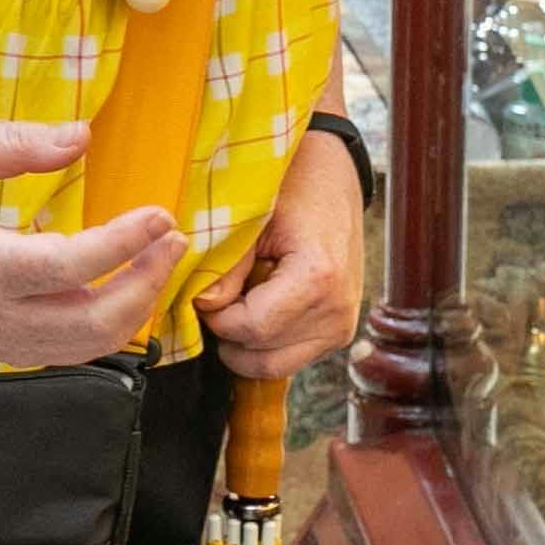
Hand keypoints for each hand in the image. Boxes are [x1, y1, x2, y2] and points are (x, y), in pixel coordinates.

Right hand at [0, 120, 185, 370]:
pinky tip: (131, 284)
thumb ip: (14, 144)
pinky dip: (116, 322)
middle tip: (174, 239)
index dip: (124, 242)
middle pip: (93, 321)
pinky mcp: (14, 354)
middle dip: (147, 283)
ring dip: (139, 305)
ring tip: (161, 259)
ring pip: (93, 346)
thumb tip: (81, 137)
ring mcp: (6, 343)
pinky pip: (79, 350)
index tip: (161, 214)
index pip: (68, 265)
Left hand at [199, 126, 364, 378]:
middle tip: (219, 298)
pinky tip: (260, 306)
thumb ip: (225, 267)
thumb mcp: (250, 218)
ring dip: (246, 343)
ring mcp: (341, 327)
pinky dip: (265, 342)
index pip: (251, 328)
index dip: (217, 318)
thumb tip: (203, 306)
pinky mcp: (339, 333)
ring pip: (274, 366)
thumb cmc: (292, 187)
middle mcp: (336, 312)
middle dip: (229, 334)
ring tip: (240, 300)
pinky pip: (290, 357)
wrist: (333, 179)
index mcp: (318, 279)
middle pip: (262, 356)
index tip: (206, 292)